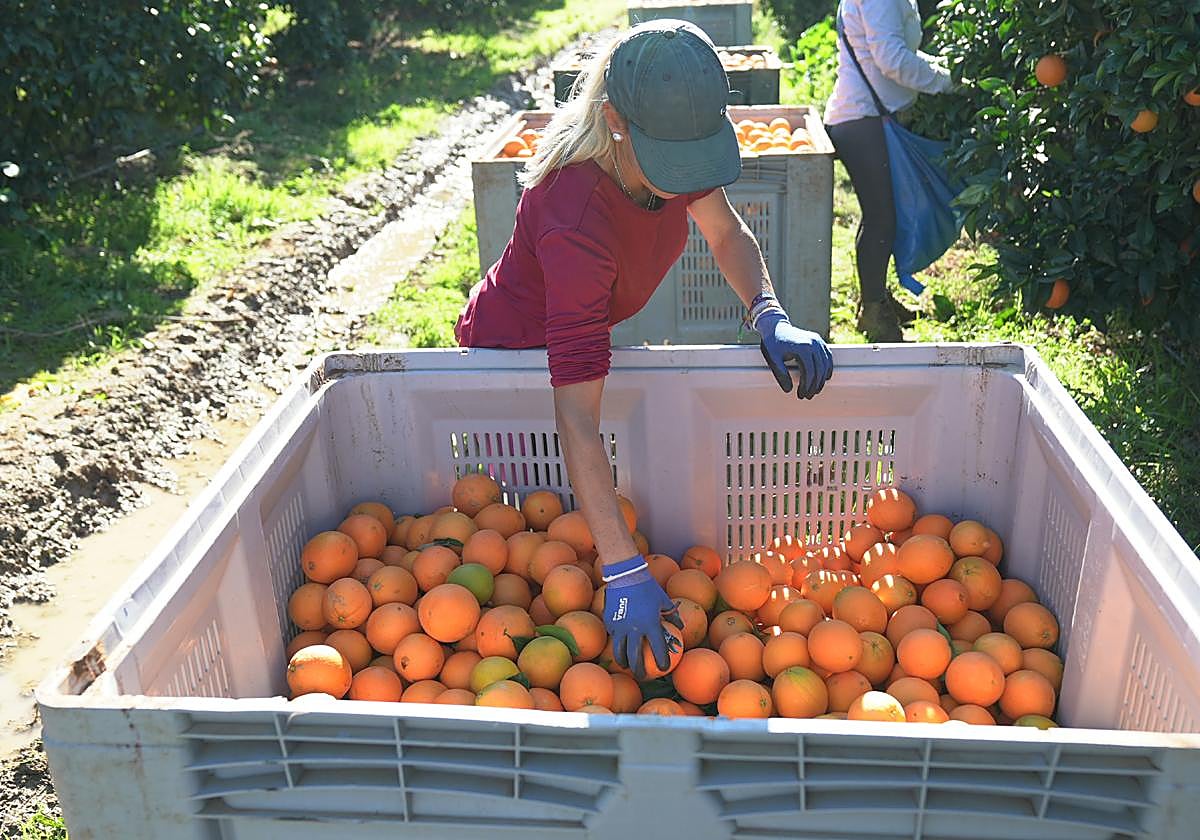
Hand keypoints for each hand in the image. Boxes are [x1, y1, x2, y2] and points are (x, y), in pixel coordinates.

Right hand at [601, 555, 682, 679]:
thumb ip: (672, 615)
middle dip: (639, 670)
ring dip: (623, 662)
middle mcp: (634, 629)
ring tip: (626, 666)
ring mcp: (620, 626)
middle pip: (635, 657)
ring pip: (619, 651)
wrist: (626, 574)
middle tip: (642, 676)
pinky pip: (613, 636)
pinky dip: (616, 643)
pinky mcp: (610, 621)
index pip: (658, 649)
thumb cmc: (647, 587)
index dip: (662, 661)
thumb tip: (680, 626)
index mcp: (650, 624)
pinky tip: (619, 646)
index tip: (663, 669)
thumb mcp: (663, 600)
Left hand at [754, 309, 833, 398]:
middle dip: (814, 385)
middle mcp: (813, 343)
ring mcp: (818, 341)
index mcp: (803, 347)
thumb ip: (780, 374)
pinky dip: (827, 368)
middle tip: (807, 396)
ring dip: (822, 379)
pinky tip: (824, 378)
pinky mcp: (819, 340)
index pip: (809, 371)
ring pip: (825, 364)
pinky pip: (827, 356)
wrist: (775, 326)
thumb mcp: (773, 358)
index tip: (801, 394)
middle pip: (819, 370)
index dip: (806, 386)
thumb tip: (789, 390)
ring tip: (814, 390)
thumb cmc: (772, 342)